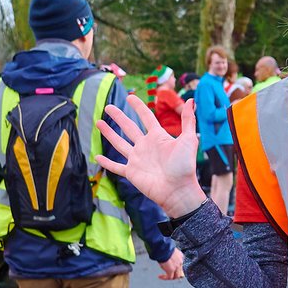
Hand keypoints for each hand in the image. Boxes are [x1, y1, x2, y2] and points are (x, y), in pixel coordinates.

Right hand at [97, 95, 206, 217]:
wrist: (178, 190)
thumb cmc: (185, 166)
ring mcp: (137, 159)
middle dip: (119, 117)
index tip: (130, 97)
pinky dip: (106, 162)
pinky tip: (97, 157)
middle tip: (108, 107)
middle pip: (129, 127)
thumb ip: (188, 120)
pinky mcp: (131, 173)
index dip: (138, 107)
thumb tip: (191, 100)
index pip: (146, 118)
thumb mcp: (189, 140)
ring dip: (109, 133)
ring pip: (119, 143)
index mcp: (158, 137)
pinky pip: (116, 166)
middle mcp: (146, 146)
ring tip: (98, 123)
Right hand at [157, 248, 184, 280]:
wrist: (163, 248)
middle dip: (174, 274)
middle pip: (180, 272)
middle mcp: (180, 262)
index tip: (169, 267)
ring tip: (164, 277)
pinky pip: (169, 277)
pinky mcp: (171, 270)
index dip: (175, 268)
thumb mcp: (169, 251)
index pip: (180, 265)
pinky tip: (160, 276)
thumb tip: (165, 259)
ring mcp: (176, 267)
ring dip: (170, 277)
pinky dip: (165, 278)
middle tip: (168, 275)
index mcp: (180, 256)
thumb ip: (170, 256)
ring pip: (176, 276)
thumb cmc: (164, 247)